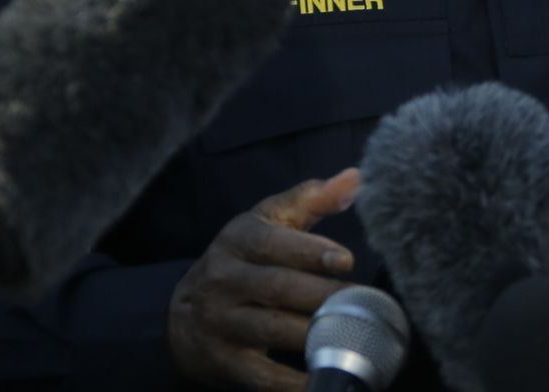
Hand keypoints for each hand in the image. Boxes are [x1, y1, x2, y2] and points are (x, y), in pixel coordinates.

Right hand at [168, 169, 359, 390]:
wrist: (184, 312)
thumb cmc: (244, 259)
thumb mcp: (269, 221)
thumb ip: (312, 199)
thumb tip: (356, 177)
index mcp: (239, 240)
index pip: (273, 242)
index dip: (311, 251)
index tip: (346, 260)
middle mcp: (225, 280)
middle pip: (278, 287)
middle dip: (323, 295)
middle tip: (364, 302)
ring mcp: (221, 322)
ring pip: (273, 329)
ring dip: (316, 334)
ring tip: (353, 333)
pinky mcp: (225, 361)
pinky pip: (262, 374)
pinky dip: (294, 380)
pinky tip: (324, 375)